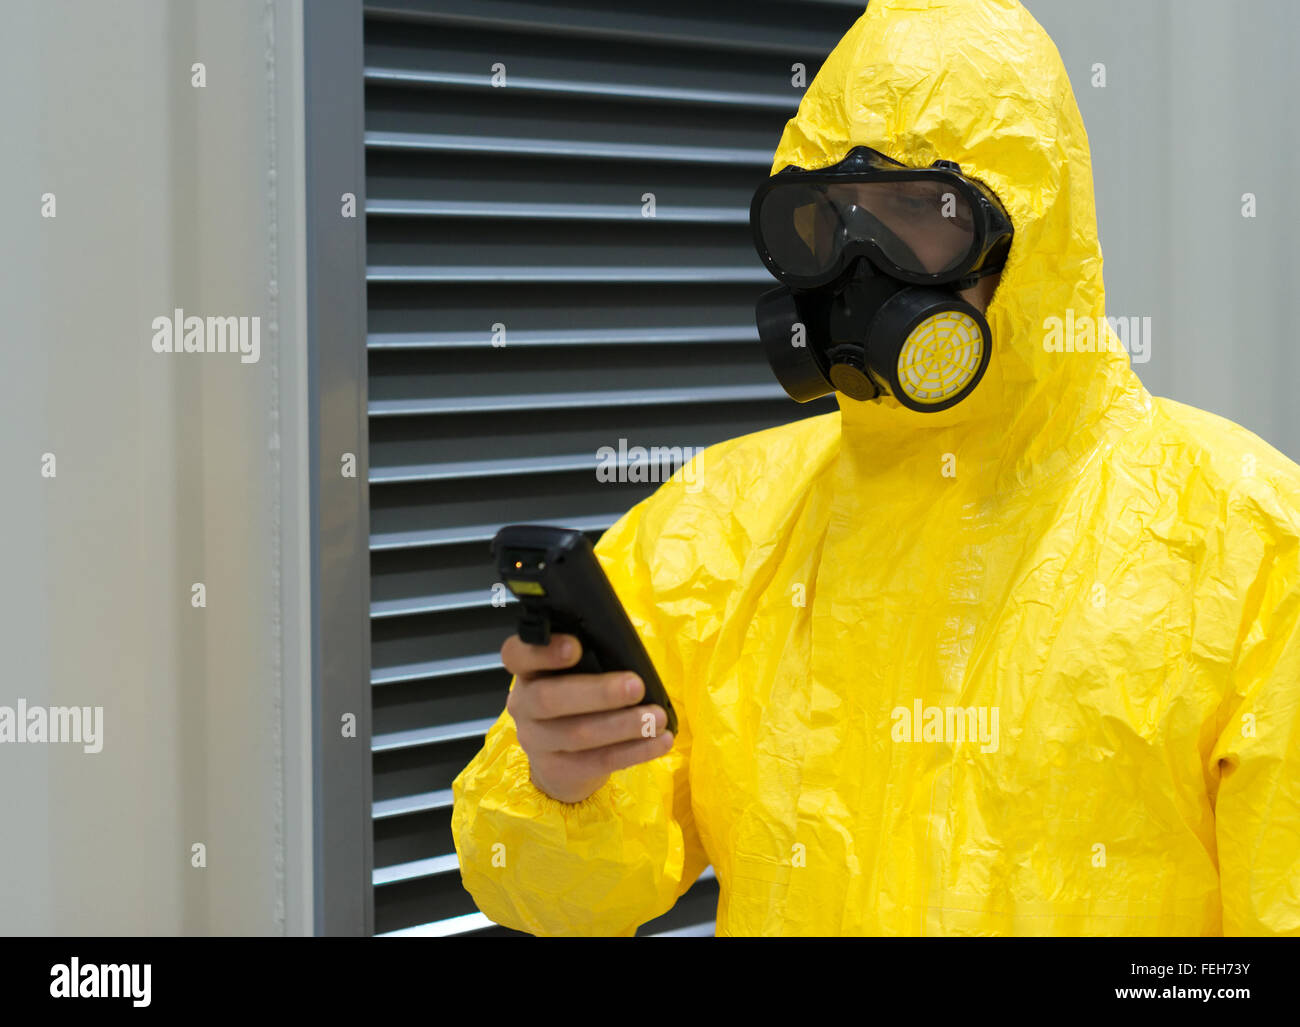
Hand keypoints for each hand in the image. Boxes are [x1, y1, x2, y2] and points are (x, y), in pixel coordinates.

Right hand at [502, 633, 674, 803]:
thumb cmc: (576, 700)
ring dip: (623, 725)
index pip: (518, 656)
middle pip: (549, 698)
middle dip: (597, 692)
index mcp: (528, 672)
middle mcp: (524, 705)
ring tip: (656, 718)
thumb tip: (630, 654)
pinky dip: (635, 751)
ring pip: (577, 734)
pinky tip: (660, 741)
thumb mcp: (575, 675)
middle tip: (636, 686)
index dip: (544, 651)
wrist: (561, 761)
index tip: (576, 647)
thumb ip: (590, 661)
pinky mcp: (558, 771)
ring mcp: (536, 741)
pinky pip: (599, 761)